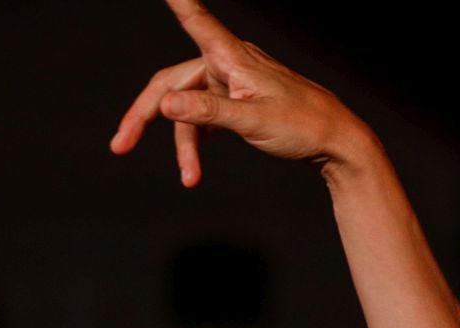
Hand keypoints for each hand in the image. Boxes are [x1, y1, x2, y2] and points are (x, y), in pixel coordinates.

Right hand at [109, 0, 371, 186]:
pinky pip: (204, 116)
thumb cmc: (305, 126)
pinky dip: (197, 140)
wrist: (339, 142)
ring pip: (187, 107)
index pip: (194, 19)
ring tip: (188, 178)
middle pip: (170, 83)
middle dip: (144, 115)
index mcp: (231, 57)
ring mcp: (231, 82)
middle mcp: (227, 63)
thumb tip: (166, 104)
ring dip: (182, 143)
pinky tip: (194, 167)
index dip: (177, 1)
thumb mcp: (254, 121)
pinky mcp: (237, 100)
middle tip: (120, 144)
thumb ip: (209, 112)